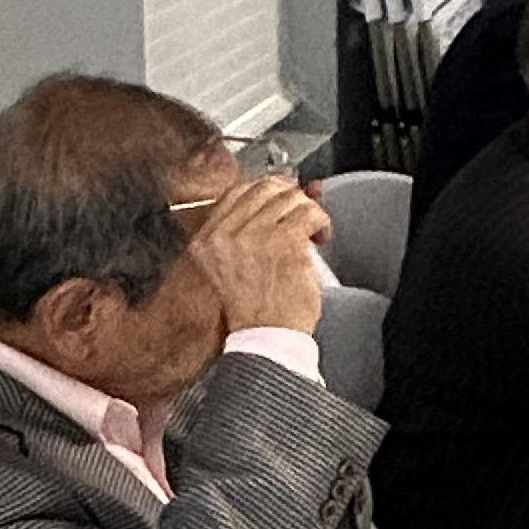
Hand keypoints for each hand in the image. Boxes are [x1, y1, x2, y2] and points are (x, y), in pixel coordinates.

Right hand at [191, 176, 328, 335]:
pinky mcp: (283, 242)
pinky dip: (321, 222)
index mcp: (207, 242)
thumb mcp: (229, 270)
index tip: (282, 197)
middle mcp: (225, 236)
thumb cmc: (255, 312)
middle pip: (264, 188)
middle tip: (302, 213)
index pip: (236, 192)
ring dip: (309, 211)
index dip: (266, 190)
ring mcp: (253, 237)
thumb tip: (275, 199)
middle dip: (290, 197)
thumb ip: (241, 235)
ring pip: (290, 198)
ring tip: (313, 231)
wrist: (265, 339)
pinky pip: (309, 213)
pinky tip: (320, 237)